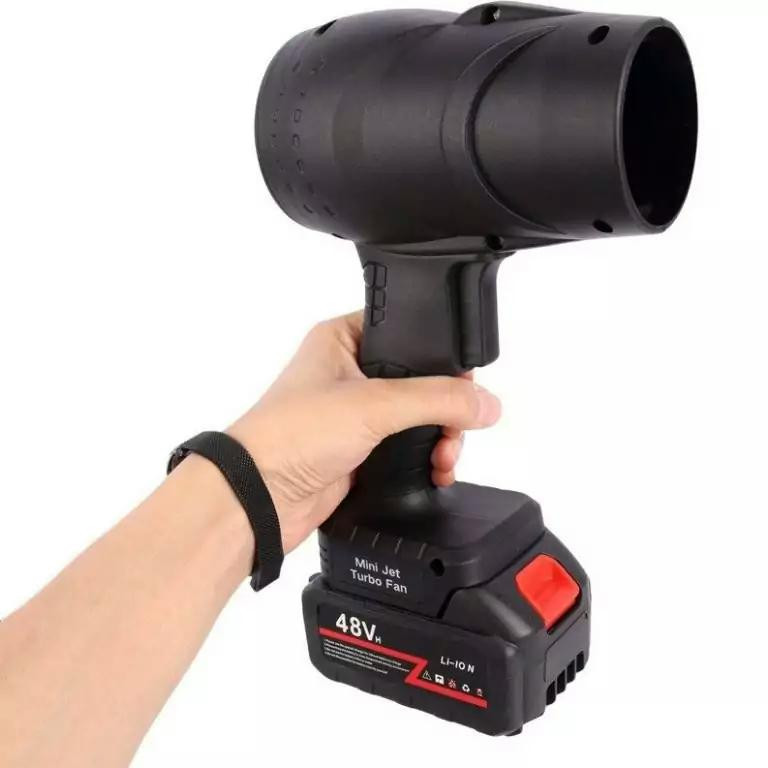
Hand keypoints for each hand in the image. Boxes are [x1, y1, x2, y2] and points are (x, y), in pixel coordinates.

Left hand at [227, 312, 501, 552]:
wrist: (260, 498)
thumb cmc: (289, 435)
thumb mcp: (373, 404)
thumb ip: (436, 399)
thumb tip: (485, 403)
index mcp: (343, 339)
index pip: (409, 332)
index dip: (441, 355)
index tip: (464, 381)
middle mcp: (349, 373)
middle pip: (421, 380)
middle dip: (447, 407)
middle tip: (457, 427)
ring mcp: (355, 414)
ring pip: (418, 418)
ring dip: (441, 438)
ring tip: (445, 456)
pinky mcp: (359, 451)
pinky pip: (408, 450)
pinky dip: (427, 461)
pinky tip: (436, 471)